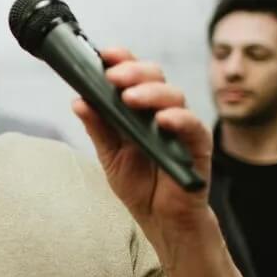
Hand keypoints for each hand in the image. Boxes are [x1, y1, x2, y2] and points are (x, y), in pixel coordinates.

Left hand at [72, 47, 214, 264]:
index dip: (121, 60)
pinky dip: (179, 120)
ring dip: (150, 93)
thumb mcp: (110, 156)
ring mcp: (181, 128)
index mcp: (139, 110)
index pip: (133, 76)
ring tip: (129, 98)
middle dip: (133, 71)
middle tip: (113, 77)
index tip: (103, 55)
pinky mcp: (197, 148)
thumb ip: (98, 128)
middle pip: (154, 77)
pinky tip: (163, 120)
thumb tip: (78, 100)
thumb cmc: (140, 186)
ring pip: (173, 95)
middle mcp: (162, 112)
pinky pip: (193, 127)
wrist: (162, 221)